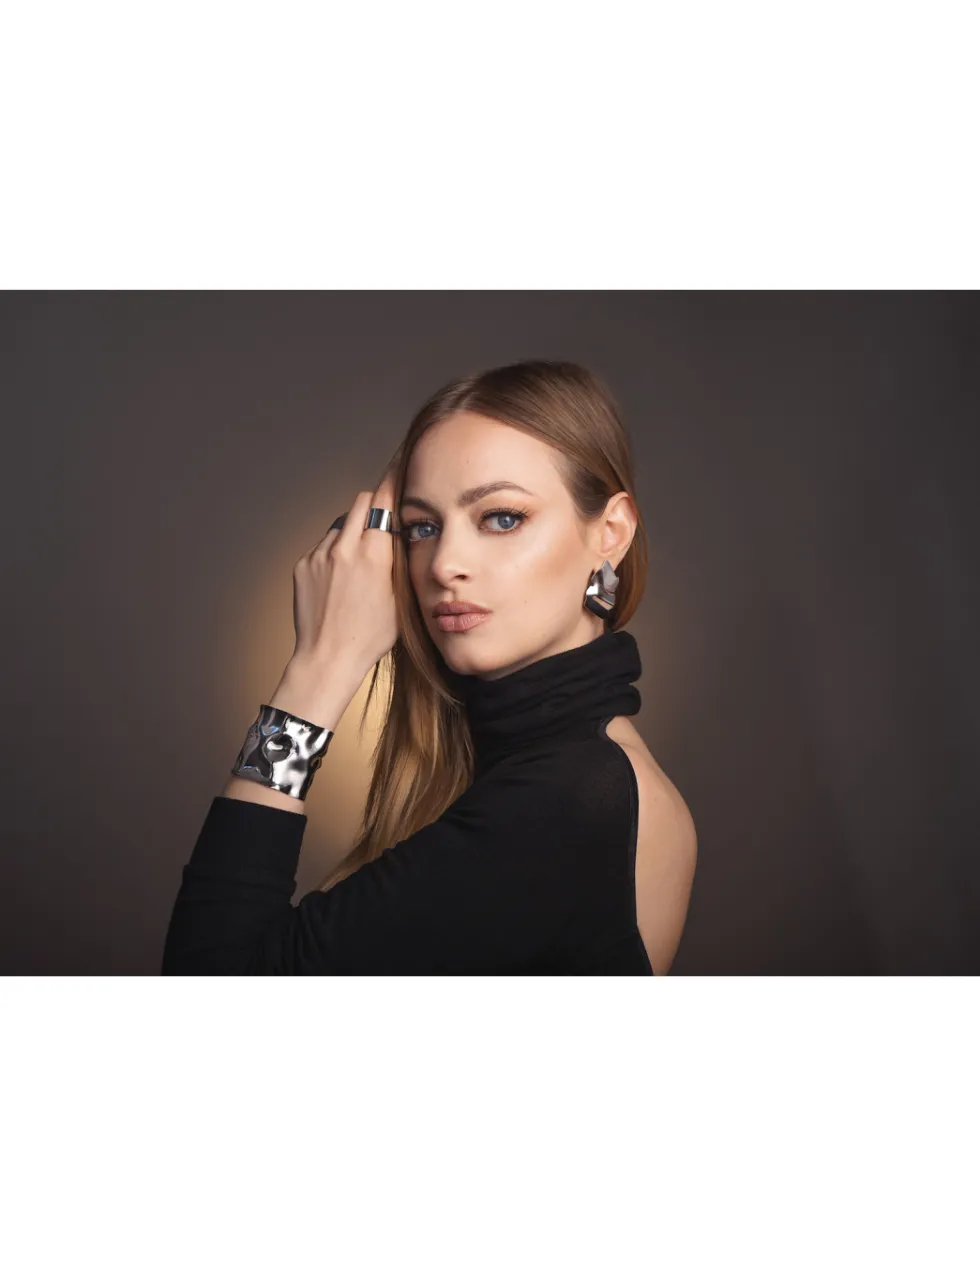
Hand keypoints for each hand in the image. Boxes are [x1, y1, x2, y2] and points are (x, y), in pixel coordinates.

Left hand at [289, 469, 398, 680]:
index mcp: (374, 554)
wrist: (328, 657)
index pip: (385, 501)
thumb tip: (400, 532)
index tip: (400, 463)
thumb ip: (399, 560)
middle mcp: (344, 547)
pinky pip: (322, 546)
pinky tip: (338, 581)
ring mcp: (319, 555)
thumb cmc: (370, 636)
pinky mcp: (302, 565)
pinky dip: (332, 554)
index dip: (394, 479)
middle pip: (361, 502)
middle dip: (373, 506)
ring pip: (340, 525)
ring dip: (351, 535)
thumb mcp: (400, 597)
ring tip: (357, 567)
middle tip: (381, 522)